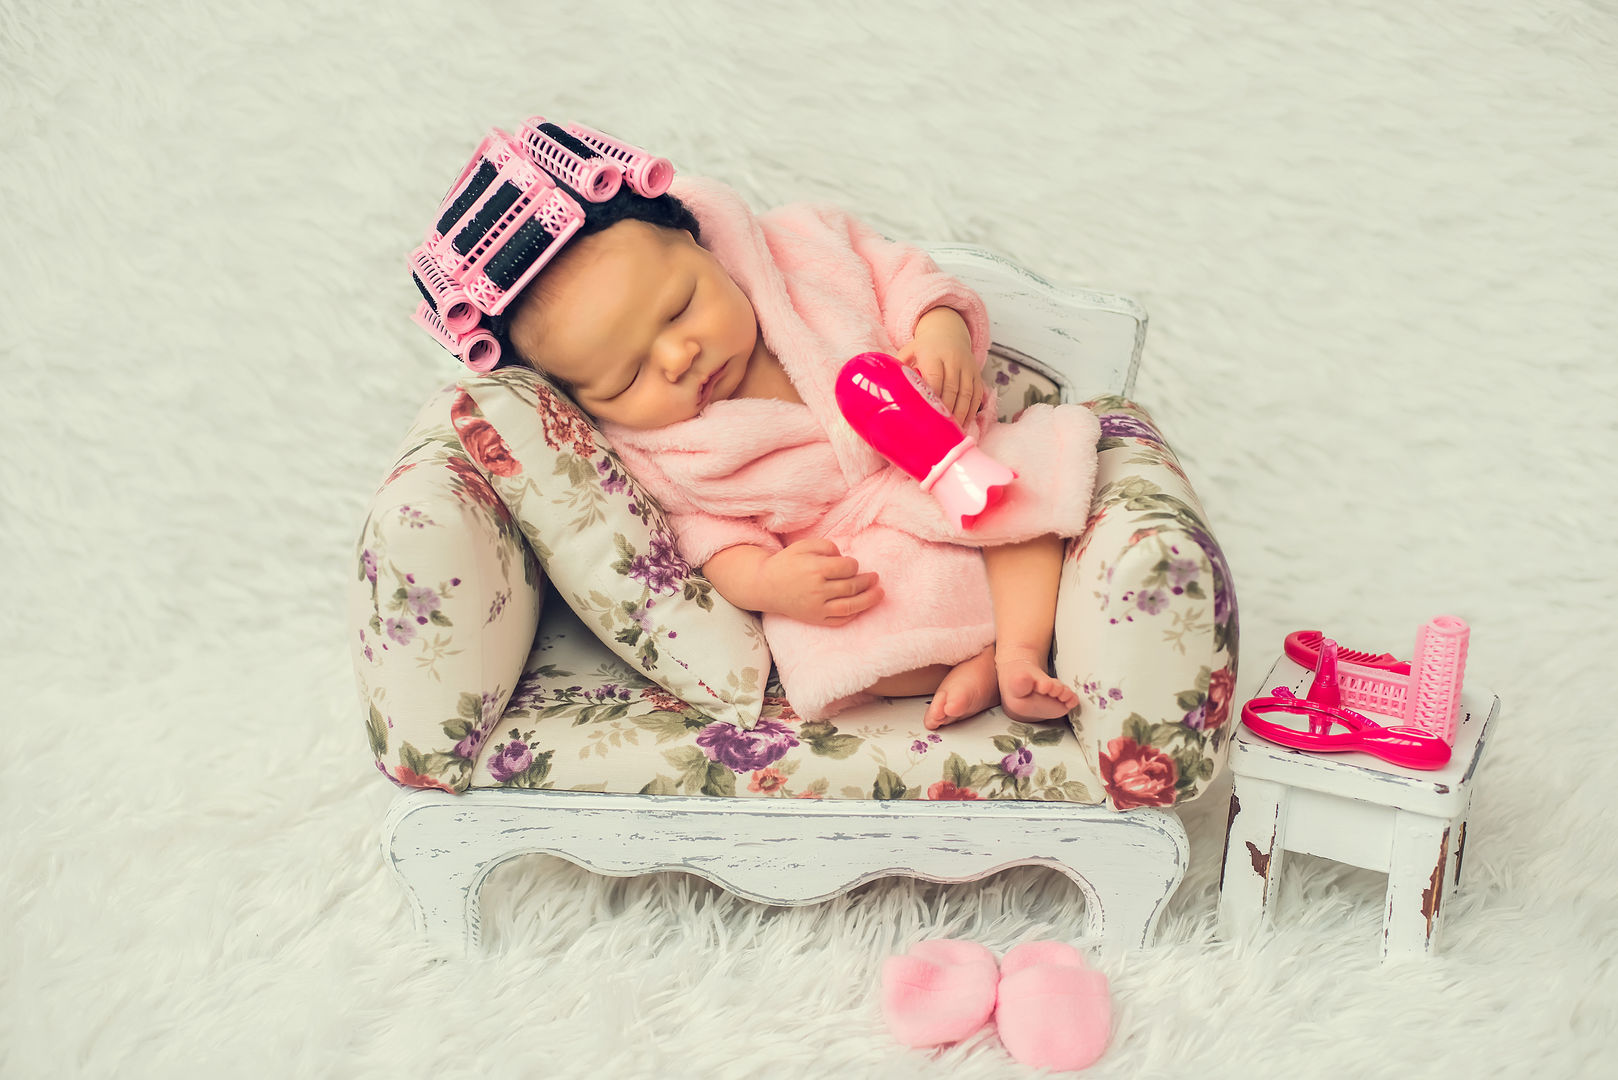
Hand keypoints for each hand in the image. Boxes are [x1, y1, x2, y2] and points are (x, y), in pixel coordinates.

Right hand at [757, 539, 882, 624]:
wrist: (765, 586)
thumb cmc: (787, 563)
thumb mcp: (804, 545)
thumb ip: (827, 546)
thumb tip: (845, 558)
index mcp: (815, 569)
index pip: (847, 567)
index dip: (854, 564)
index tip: (852, 564)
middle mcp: (818, 590)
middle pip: (852, 587)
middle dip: (867, 581)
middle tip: (875, 577)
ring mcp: (817, 607)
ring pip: (850, 606)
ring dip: (869, 600)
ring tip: (880, 593)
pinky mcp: (815, 619)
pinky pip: (839, 620)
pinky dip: (853, 614)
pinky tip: (862, 607)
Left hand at [895, 307, 983, 428]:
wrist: (948, 331)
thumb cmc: (925, 347)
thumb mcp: (909, 351)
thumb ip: (899, 366)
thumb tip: (885, 389)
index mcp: (933, 355)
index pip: (935, 377)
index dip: (932, 397)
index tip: (927, 414)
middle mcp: (952, 360)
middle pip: (952, 388)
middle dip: (947, 410)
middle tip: (939, 429)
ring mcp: (967, 367)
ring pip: (966, 393)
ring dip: (960, 414)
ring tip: (953, 431)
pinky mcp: (976, 373)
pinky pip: (977, 394)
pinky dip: (971, 410)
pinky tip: (964, 423)